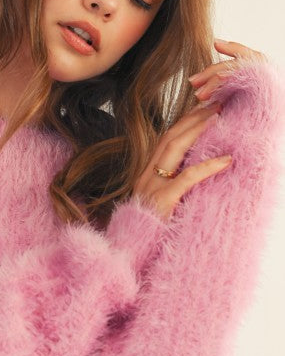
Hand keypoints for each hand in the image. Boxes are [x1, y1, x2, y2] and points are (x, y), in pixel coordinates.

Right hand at [132, 38, 263, 221]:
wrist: (128, 252)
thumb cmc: (146, 232)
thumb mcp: (156, 204)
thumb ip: (169, 188)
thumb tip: (191, 174)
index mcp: (145, 174)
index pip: (165, 139)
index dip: (184, 121)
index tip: (202, 107)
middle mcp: (146, 175)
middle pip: (170, 136)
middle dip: (193, 117)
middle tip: (216, 103)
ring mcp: (151, 186)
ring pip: (175, 148)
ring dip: (199, 130)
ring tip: (220, 118)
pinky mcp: (162, 201)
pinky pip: (188, 178)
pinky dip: (208, 167)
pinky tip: (227, 160)